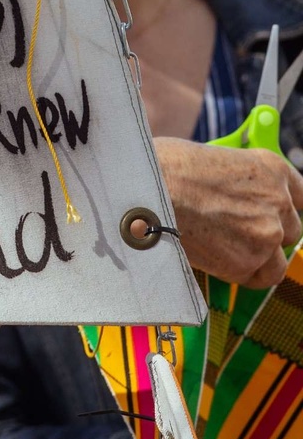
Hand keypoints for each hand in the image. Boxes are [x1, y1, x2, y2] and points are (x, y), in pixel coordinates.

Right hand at [155, 138, 302, 288]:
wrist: (151, 189)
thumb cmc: (167, 167)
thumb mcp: (215, 159)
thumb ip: (236, 182)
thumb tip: (231, 198)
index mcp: (271, 168)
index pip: (300, 196)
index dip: (282, 210)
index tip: (271, 217)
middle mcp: (278, 201)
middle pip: (289, 231)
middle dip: (265, 235)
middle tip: (235, 235)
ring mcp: (267, 233)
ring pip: (276, 261)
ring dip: (255, 259)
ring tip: (223, 252)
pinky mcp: (248, 262)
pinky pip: (255, 278)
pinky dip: (237, 274)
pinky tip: (214, 261)